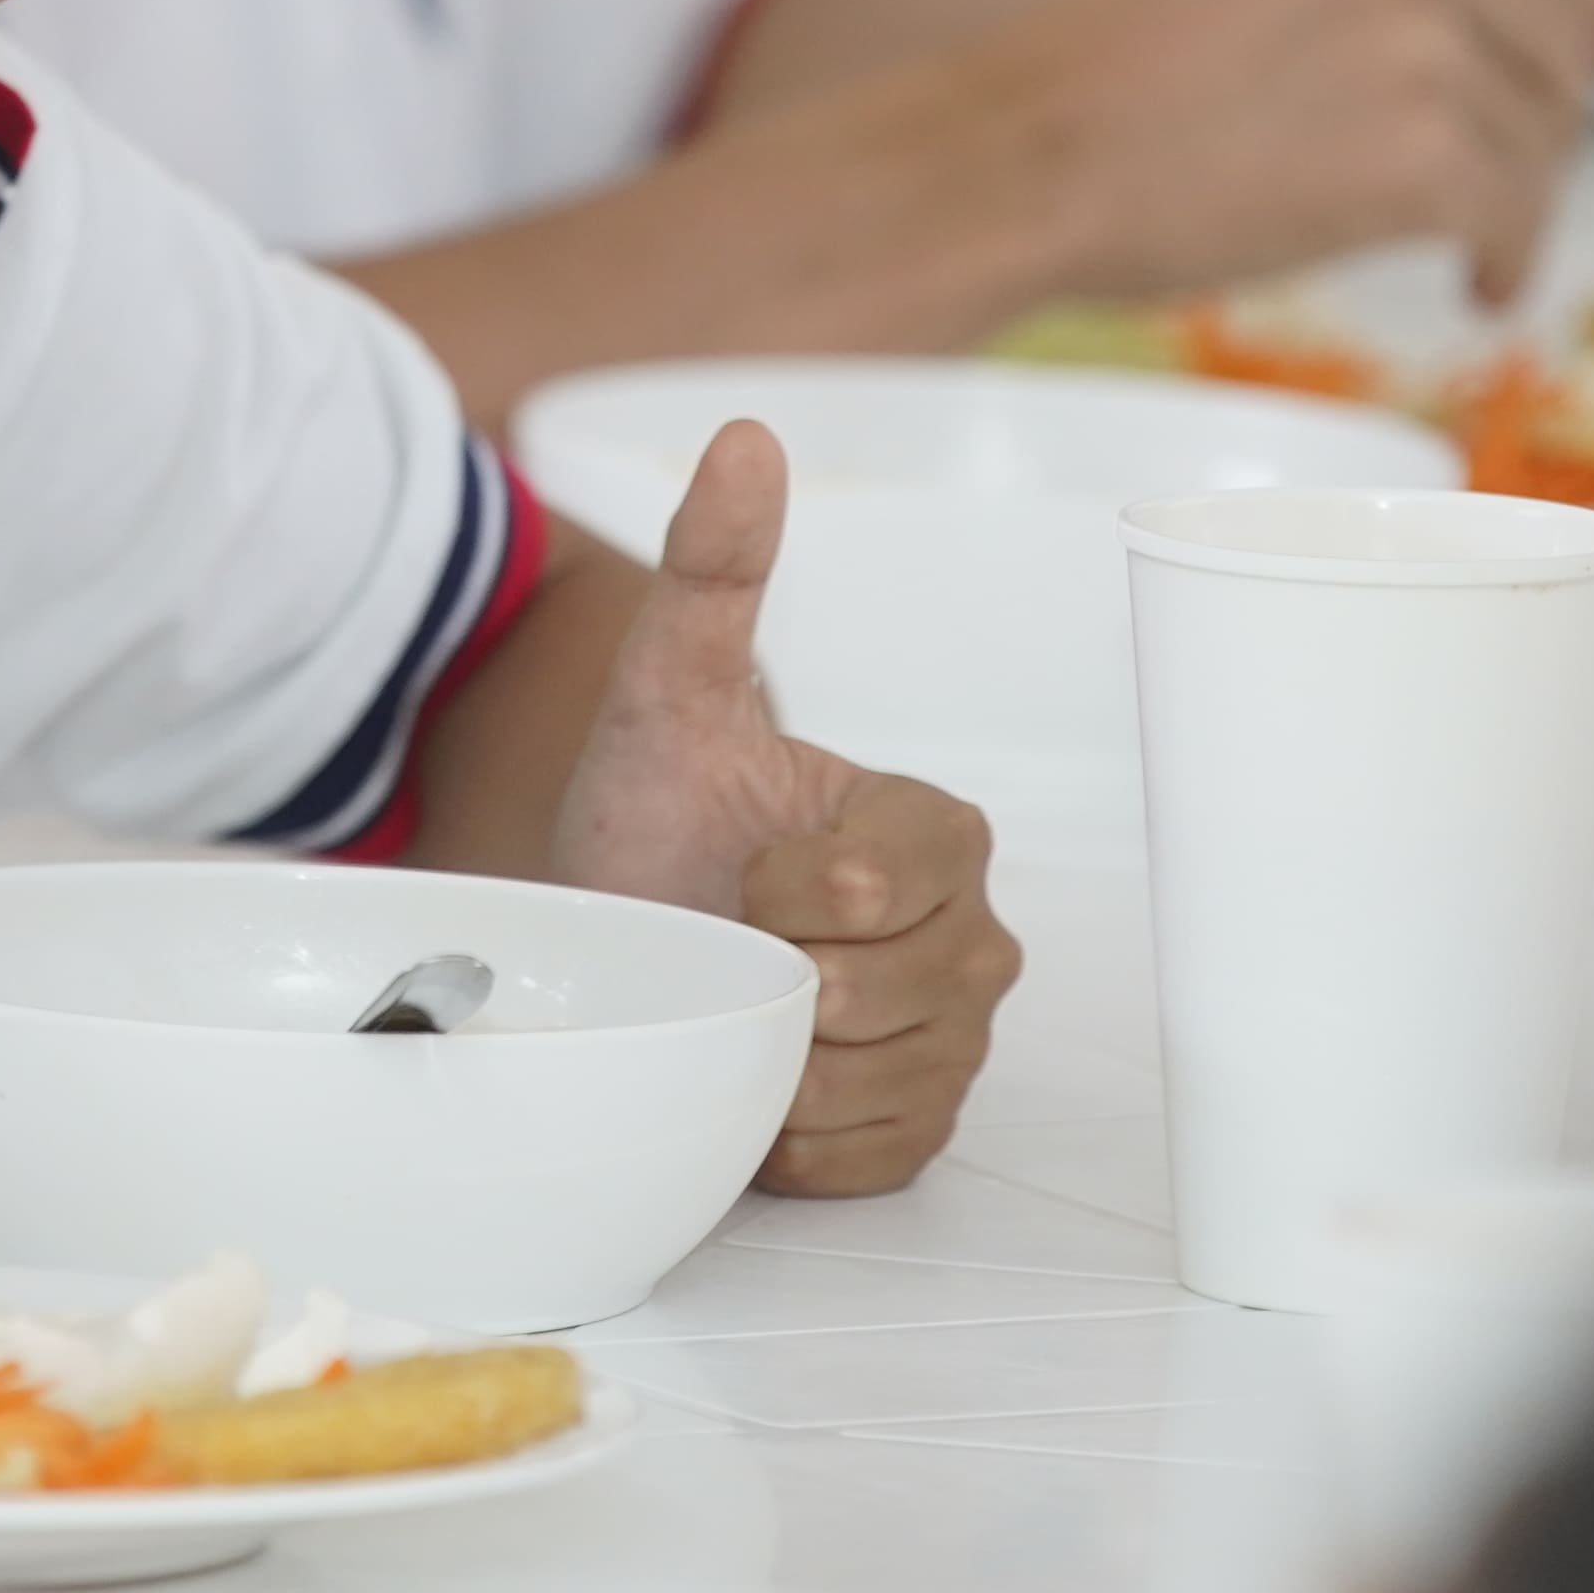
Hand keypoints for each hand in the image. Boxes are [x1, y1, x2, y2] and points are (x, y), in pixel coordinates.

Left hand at [545, 423, 1018, 1194]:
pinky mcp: (919, 1129)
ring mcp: (954, 1039)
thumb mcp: (665, 692)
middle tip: (731, 941)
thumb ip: (712, 570)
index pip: (876, 887)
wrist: (619, 935)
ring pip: (872, 1078)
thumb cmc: (653, 818)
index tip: (735, 874)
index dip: (783, 892)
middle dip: (776, 977)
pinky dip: (792, 1132)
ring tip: (740, 1003)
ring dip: (776, 1058)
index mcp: (939, 831)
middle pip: (880, 993)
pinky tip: (755, 1078)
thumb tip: (745, 438)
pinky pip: (865, 1154)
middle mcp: (974, 936)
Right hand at [988, 0, 1593, 308]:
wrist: (1025, 155)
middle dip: (1543, 121)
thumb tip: (1539, 19)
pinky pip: (1521, 215)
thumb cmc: (1124, 71)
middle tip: (1493, 181)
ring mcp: (1429, 38)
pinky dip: (1506, 260)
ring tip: (1461, 239)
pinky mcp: (1426, 151)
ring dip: (1517, 198)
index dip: (1591, 10)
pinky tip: (1471, 285)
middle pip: (1568, 42)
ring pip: (1549, 135)